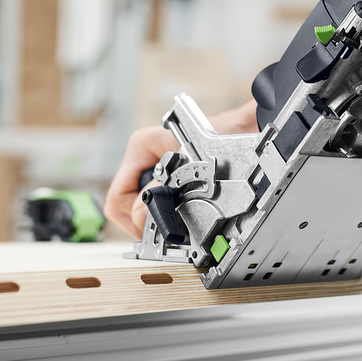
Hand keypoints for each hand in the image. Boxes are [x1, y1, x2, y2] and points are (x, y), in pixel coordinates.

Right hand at [104, 97, 258, 237]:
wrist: (244, 130)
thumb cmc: (220, 135)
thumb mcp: (190, 163)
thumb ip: (162, 190)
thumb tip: (140, 215)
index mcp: (141, 147)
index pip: (117, 198)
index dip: (133, 219)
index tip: (154, 230)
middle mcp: (145, 158)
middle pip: (127, 205)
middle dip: (147, 219)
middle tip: (169, 229)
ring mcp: (156, 168)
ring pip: (143, 205)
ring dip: (161, 215)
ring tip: (183, 217)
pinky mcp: (169, 177)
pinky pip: (159, 201)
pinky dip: (170, 210)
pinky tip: (188, 211)